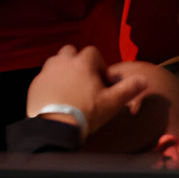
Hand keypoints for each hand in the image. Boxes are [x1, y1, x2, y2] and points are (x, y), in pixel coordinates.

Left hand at [25, 45, 146, 137]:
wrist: (55, 125)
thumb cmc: (87, 112)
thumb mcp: (113, 102)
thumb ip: (129, 88)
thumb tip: (143, 79)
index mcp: (81, 63)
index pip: (92, 52)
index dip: (100, 64)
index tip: (102, 80)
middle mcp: (61, 61)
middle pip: (71, 51)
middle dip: (79, 61)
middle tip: (86, 79)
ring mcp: (46, 71)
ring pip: (56, 61)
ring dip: (64, 68)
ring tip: (72, 86)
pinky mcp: (35, 82)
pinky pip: (45, 75)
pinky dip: (52, 80)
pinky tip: (58, 95)